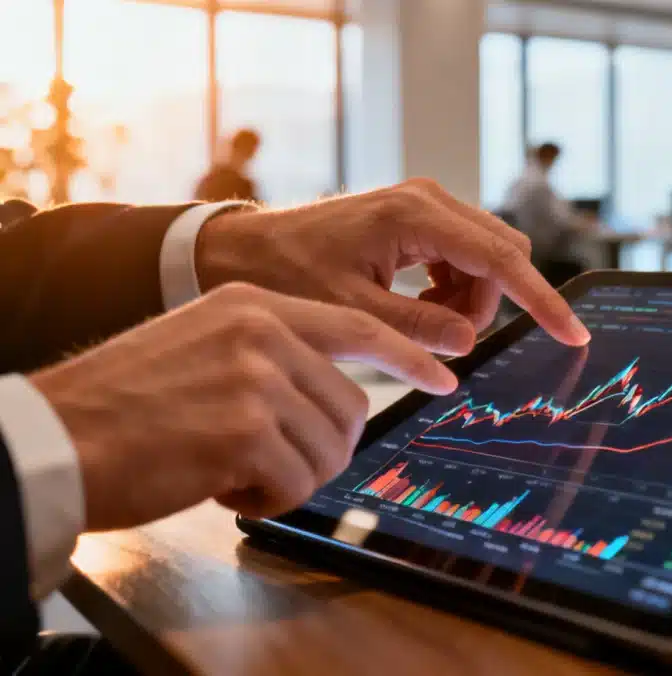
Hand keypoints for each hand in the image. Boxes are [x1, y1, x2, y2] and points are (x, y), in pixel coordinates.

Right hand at [29, 283, 457, 531]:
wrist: (55, 435)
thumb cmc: (124, 404)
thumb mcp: (202, 345)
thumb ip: (271, 354)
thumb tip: (336, 391)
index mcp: (253, 304)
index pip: (357, 327)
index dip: (406, 356)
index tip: (443, 376)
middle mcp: (262, 331)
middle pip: (351, 406)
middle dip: (319, 447)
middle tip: (263, 460)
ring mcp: (257, 378)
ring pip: (330, 449)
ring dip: (288, 475)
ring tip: (228, 467)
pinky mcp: (247, 430)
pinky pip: (299, 484)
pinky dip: (265, 499)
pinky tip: (217, 484)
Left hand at [196, 179, 589, 355]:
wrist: (246, 248)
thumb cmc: (287, 275)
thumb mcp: (350, 312)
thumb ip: (415, 328)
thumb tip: (469, 342)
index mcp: (415, 216)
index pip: (500, 259)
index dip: (540, 300)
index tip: (570, 333)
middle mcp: (428, 200)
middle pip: (501, 254)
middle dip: (491, 303)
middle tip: (451, 339)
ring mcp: (426, 205)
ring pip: (487, 257)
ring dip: (470, 299)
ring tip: (423, 323)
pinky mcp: (420, 217)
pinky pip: (465, 256)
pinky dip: (455, 289)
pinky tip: (418, 306)